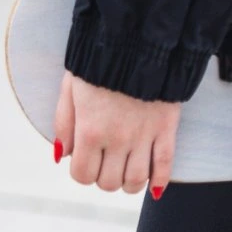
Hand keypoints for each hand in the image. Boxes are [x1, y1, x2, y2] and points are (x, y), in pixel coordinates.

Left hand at [54, 71, 180, 195]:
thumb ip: (64, 124)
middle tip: (109, 164)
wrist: (139, 45)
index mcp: (90, 130)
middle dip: (106, 178)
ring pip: (137, 180)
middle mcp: (117, 139)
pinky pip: (166, 164)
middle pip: (110, 182)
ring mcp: (144, 136)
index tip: (88, 163)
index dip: (83, 174)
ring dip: (131, 184)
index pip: (83, 175)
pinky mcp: (167, 128)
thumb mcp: (70, 89)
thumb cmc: (100, 65)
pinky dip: (160, 181)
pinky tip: (155, 186)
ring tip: (130, 171)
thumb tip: (63, 156)